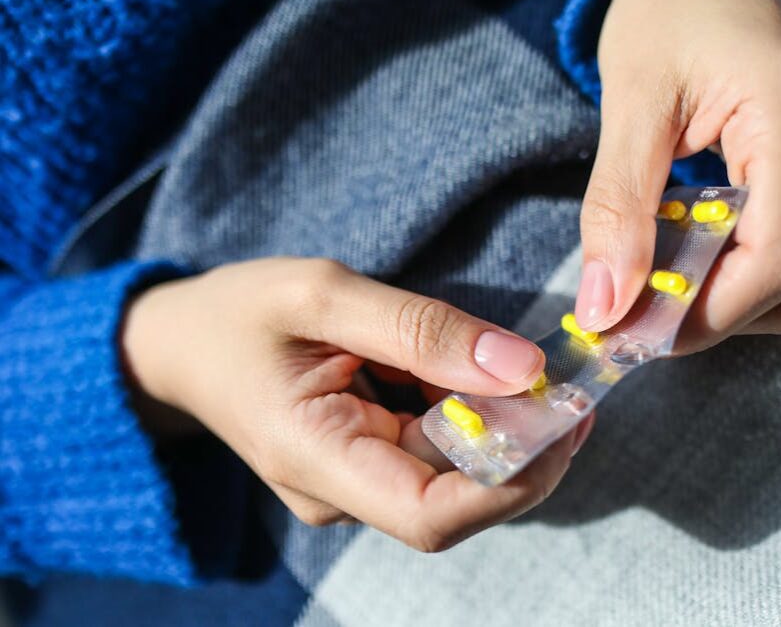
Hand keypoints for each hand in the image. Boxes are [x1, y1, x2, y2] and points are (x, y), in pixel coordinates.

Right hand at [123, 257, 593, 550]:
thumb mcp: (322, 294)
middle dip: (524, 446)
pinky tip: (474, 370)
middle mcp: (341, 494)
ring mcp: (354, 485)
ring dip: (502, 426)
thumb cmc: (239, 314)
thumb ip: (420, 329)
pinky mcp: (366, 464)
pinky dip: (471, 414)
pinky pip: (436, 452)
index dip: (514, 481)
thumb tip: (521, 368)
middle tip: (567, 381)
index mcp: (316, 460)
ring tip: (522, 367)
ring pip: (455, 476)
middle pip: (458, 499)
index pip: (432, 516)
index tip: (564, 420)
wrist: (183, 344)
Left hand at [574, 0, 780, 350]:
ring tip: (654, 278)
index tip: (633, 332)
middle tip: (634, 315)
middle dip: (712, 317)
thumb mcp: (630, 105)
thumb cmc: (668, 12)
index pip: (775, 261)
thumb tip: (604, 307)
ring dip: (725, 301)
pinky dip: (735, 272)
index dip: (704, 316)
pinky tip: (682, 251)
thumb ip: (616, 209)